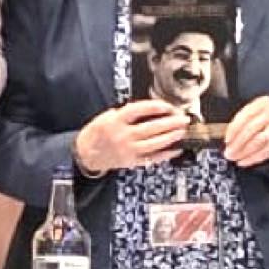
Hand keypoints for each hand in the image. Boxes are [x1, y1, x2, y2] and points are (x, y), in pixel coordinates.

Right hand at [72, 99, 188, 173]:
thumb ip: (126, 113)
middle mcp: (122, 136)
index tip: (168, 106)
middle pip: (151, 127)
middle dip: (170, 122)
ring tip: (182, 131)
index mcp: (115, 121)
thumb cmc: (96, 134)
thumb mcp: (106, 117)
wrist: (85, 154)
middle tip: (183, 119)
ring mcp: (127, 150)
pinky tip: (176, 149)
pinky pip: (152, 158)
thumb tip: (150, 110)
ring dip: (171, 136)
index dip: (156, 107)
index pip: (139, 110)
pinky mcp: (131, 161)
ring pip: (155, 143)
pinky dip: (166, 154)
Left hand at [222, 94, 268, 168]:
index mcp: (262, 104)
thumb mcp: (248, 110)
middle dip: (237, 143)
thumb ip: (237, 121)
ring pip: (260, 141)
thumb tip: (222, 137)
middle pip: (252, 129)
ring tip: (234, 157)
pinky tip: (243, 161)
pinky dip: (253, 158)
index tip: (226, 141)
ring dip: (244, 152)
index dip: (234, 130)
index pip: (246, 117)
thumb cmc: (256, 115)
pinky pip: (266, 151)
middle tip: (228, 153)